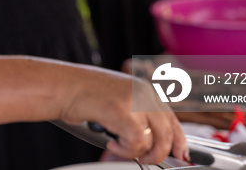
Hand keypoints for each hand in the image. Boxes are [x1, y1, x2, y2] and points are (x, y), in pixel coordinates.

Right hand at [60, 68, 187, 163]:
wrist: (63, 85)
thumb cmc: (84, 94)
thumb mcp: (119, 101)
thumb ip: (137, 116)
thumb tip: (151, 143)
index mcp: (145, 89)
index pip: (172, 119)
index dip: (179, 141)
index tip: (182, 156)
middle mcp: (144, 92)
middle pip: (168, 133)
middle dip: (159, 154)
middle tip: (144, 159)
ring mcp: (134, 101)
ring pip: (154, 141)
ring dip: (135, 152)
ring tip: (117, 146)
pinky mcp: (122, 111)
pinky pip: (137, 142)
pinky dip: (125, 150)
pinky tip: (111, 143)